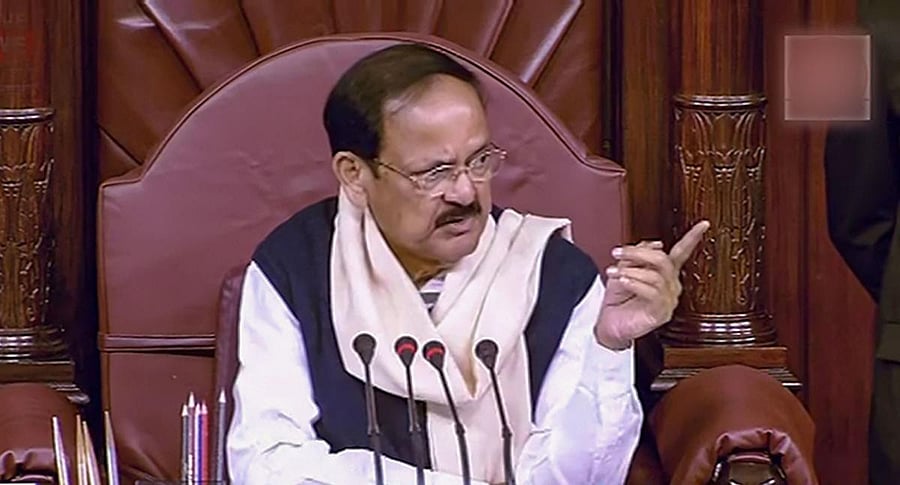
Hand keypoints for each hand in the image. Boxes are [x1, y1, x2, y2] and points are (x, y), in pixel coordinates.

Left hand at [594, 221, 709, 349]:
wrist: (609, 325)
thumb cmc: (618, 300)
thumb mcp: (625, 270)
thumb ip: (638, 255)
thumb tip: (653, 243)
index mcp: (665, 273)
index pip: (681, 252)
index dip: (693, 238)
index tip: (704, 224)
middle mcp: (671, 286)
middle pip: (663, 260)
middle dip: (639, 252)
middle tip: (618, 252)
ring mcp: (668, 300)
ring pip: (656, 276)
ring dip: (631, 270)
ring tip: (614, 272)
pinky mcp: (660, 313)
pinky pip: (652, 293)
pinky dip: (635, 283)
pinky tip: (623, 281)